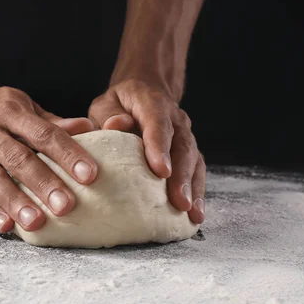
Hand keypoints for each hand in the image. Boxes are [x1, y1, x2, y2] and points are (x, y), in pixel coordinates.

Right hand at [0, 83, 96, 232]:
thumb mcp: (19, 106)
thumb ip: (50, 123)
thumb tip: (88, 127)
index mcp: (8, 110)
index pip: (42, 133)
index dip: (67, 153)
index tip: (89, 174)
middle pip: (17, 158)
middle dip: (43, 183)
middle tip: (67, 206)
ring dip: (15, 201)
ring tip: (37, 222)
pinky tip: (6, 226)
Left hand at [88, 79, 204, 223]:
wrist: (146, 91)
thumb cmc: (120, 104)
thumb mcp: (106, 104)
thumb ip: (107, 115)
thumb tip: (115, 125)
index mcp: (152, 103)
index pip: (158, 123)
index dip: (160, 147)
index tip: (161, 171)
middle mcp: (175, 118)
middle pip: (182, 146)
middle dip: (182, 176)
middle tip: (179, 202)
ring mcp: (185, 134)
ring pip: (194, 160)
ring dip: (193, 187)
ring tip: (191, 212)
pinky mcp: (190, 150)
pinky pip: (197, 169)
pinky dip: (197, 191)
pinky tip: (195, 212)